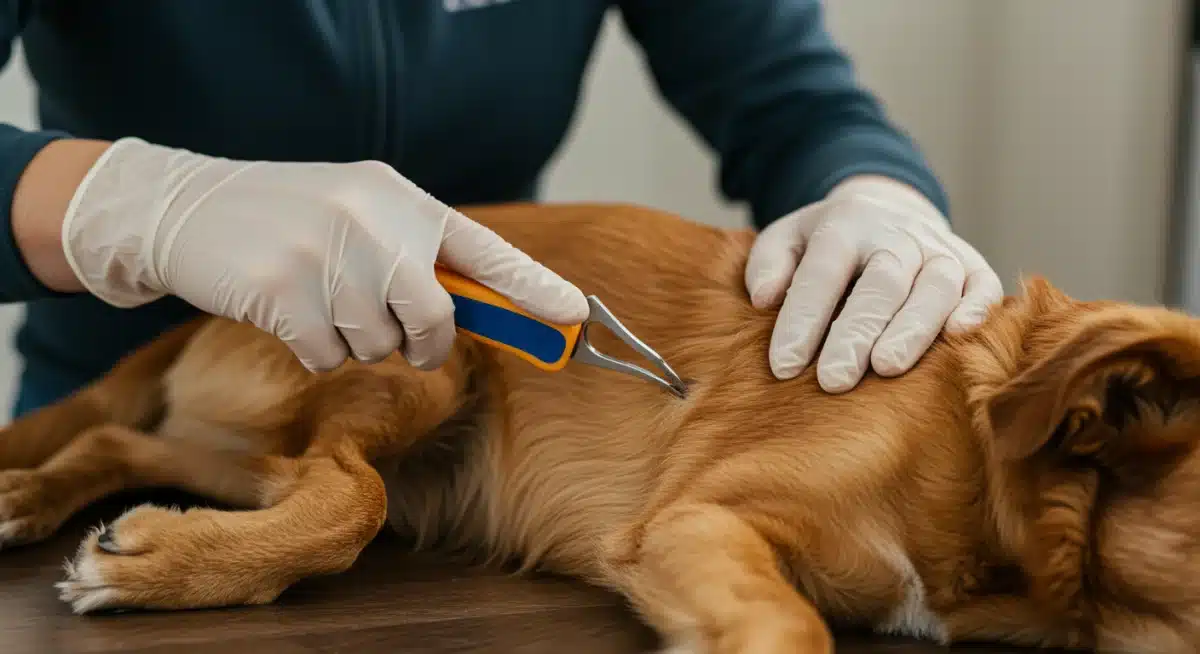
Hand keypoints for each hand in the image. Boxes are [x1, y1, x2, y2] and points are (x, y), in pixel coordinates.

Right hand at [61, 137, 587, 371]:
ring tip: (317, 299)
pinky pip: (328, 356)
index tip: (575, 318)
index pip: (484, 251)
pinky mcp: (283, 290)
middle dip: (419, 343)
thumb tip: (473, 319)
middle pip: (435, 320)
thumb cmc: (292, 219)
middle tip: (394, 333)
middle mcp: (374, 221)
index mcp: (403, 200)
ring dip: (353, 342)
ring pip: (378, 346)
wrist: (187, 207)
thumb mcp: (362, 215)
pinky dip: (313, 349)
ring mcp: (327, 254)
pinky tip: (287, 310)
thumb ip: (418, 257)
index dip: (533, 289)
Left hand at [744, 175, 1002, 391]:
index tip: (784, 366)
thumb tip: (763, 298)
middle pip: (882, 283)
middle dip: (857, 333)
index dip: (803, 319)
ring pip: (935, 287)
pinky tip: (958, 339)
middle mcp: (897, 235)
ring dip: (912, 329)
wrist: (888, 210)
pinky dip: (976, 311)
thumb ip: (769, 263)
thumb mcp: (786, 238)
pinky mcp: (975, 267)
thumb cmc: (827, 242)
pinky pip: (984, 287)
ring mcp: (940, 250)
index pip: (822, 272)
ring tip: (886, 369)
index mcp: (845, 225)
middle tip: (833, 380)